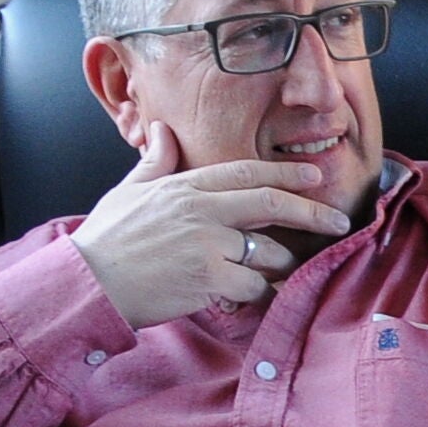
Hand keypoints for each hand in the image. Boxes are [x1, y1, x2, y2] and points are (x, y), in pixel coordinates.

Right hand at [70, 128, 346, 326]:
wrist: (88, 282)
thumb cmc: (107, 239)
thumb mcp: (129, 192)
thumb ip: (155, 163)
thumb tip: (161, 130)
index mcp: (186, 186)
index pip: (248, 173)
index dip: (286, 174)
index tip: (314, 178)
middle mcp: (202, 210)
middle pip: (272, 205)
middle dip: (312, 212)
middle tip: (339, 221)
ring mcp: (207, 245)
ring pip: (268, 253)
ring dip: (279, 265)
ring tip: (274, 272)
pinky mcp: (209, 279)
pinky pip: (254, 286)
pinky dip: (259, 293)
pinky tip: (254, 296)